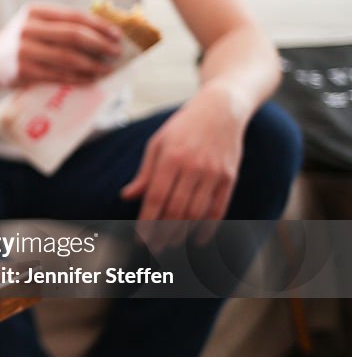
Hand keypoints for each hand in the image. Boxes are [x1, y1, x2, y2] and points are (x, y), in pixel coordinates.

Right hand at [0, 2, 121, 86]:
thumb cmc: (23, 41)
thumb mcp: (36, 24)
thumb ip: (62, 24)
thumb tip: (105, 32)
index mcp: (35, 11)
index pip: (74, 16)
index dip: (99, 26)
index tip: (117, 34)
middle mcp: (27, 28)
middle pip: (73, 36)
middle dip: (100, 44)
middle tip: (116, 52)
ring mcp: (24, 51)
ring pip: (67, 58)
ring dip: (92, 64)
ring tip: (107, 68)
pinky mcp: (23, 71)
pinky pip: (57, 75)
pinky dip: (78, 78)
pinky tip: (90, 79)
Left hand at [121, 86, 246, 247]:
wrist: (221, 108)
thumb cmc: (182, 127)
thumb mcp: (157, 143)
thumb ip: (144, 173)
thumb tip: (126, 197)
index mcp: (170, 158)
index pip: (156, 198)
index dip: (147, 222)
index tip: (139, 239)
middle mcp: (193, 167)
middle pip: (176, 210)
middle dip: (163, 234)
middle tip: (154, 248)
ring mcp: (214, 173)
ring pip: (197, 213)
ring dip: (182, 234)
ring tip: (170, 244)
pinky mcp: (230, 177)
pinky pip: (219, 209)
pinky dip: (208, 228)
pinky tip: (197, 240)